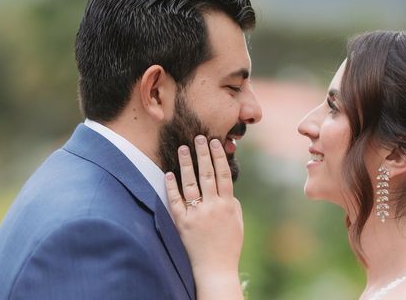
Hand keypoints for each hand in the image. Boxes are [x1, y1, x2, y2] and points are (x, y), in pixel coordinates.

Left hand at [165, 135, 243, 299]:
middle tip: (198, 137)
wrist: (216, 269)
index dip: (218, 157)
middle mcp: (213, 207)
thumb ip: (232, 202)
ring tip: (182, 148)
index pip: (223, 174)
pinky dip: (171, 186)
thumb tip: (224, 185)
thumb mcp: (237, 222)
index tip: (214, 142)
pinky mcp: (182, 223)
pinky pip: (175, 201)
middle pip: (207, 174)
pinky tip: (168, 173)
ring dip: (186, 164)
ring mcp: (197, 215)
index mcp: (228, 205)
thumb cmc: (229, 245)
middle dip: (203, 154)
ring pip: (190, 183)